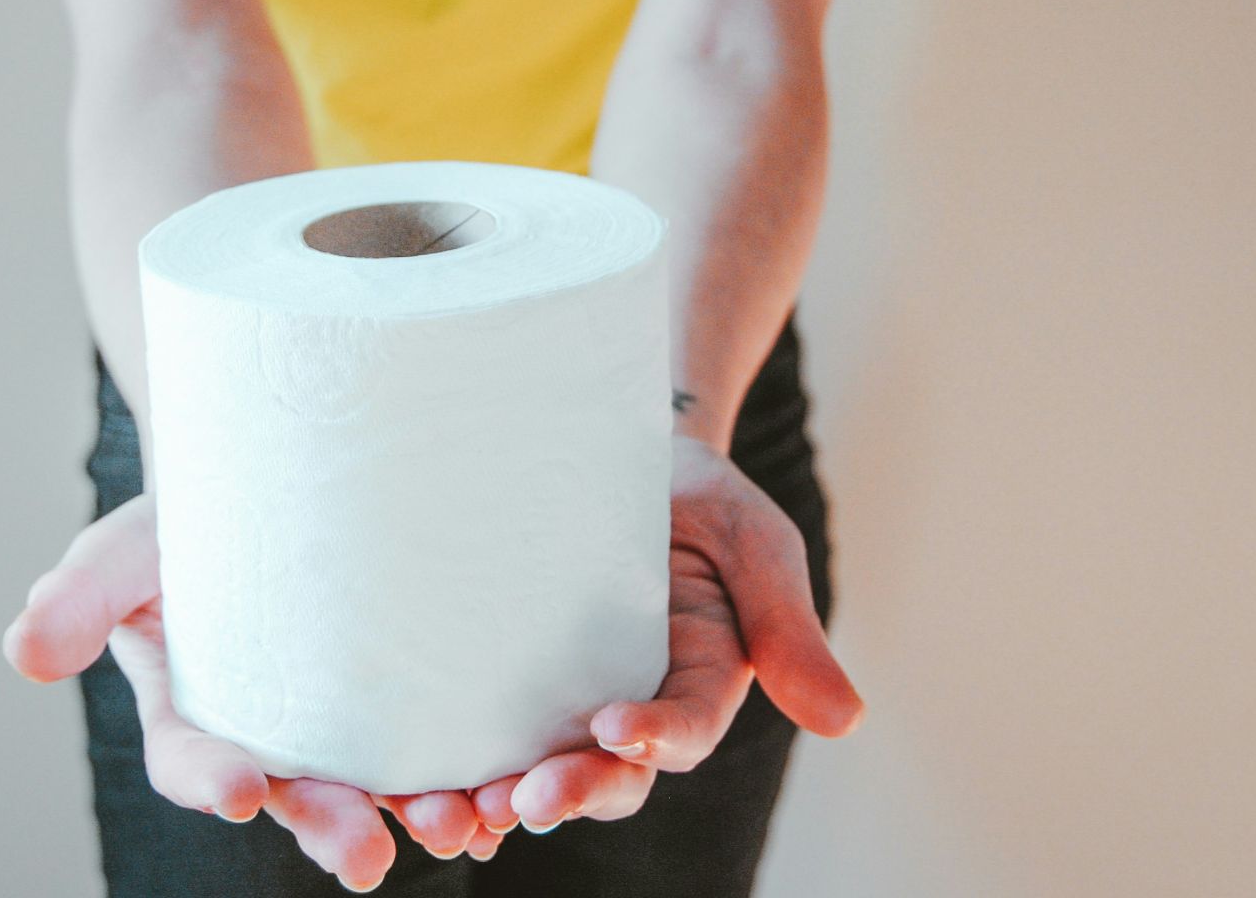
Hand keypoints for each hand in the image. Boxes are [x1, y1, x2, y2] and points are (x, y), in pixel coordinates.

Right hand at [2, 495, 491, 889]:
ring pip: (381, 784)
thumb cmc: (187, 521)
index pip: (196, 762)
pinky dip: (473, 775)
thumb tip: (24, 655)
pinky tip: (506, 799)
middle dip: (329, 826)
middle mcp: (273, 734)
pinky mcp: (411, 696)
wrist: (276, 475)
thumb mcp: (122, 547)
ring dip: (418, 813)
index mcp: (195, 713)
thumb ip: (77, 597)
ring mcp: (347, 722)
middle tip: (364, 857)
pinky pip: (442, 745)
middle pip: (299, 792)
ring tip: (458, 829)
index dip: (215, 780)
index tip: (245, 789)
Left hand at [464, 433, 864, 833]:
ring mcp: (565, 693)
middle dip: (571, 791)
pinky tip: (409, 791)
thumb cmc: (696, 495)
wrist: (611, 443)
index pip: (685, 728)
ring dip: (502, 799)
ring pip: (541, 767)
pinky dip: (452, 767)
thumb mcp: (753, 540)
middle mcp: (632, 700)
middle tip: (524, 800)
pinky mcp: (505, 677)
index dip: (656, 738)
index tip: (615, 728)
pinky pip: (482, 733)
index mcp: (700, 678)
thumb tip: (846, 721)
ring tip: (460, 812)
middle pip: (609, 772)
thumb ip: (789, 626)